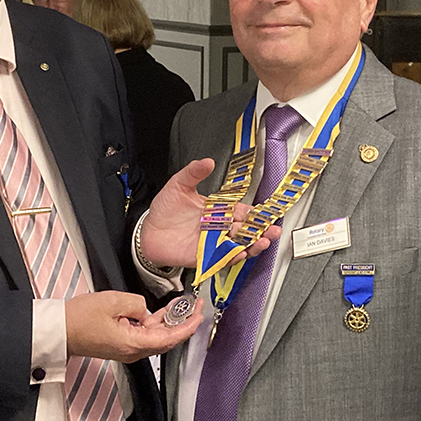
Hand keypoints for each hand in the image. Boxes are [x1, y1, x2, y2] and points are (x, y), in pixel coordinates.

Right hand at [65, 291, 202, 361]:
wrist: (60, 330)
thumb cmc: (79, 319)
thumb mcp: (112, 301)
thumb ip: (137, 303)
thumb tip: (146, 309)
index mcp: (133, 343)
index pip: (170, 338)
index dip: (187, 327)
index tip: (199, 315)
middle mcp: (133, 351)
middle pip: (166, 339)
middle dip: (183, 323)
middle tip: (195, 307)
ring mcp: (127, 349)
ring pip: (156, 336)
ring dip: (170, 322)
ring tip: (182, 306)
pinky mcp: (122, 344)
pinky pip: (145, 335)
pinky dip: (156, 323)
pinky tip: (162, 312)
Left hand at [140, 158, 280, 268]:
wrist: (148, 230)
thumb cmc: (164, 209)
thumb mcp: (179, 185)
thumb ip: (194, 173)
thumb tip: (207, 161)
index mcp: (218, 210)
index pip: (242, 212)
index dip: (255, 213)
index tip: (267, 213)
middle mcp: (218, 228)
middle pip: (246, 230)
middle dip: (262, 231)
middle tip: (272, 230)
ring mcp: (213, 243)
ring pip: (239, 246)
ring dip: (252, 245)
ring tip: (262, 242)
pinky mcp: (204, 256)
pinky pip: (222, 259)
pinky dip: (233, 257)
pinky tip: (241, 253)